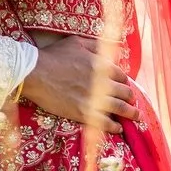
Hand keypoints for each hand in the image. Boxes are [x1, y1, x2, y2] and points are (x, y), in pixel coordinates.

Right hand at [20, 37, 136, 133]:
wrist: (35, 73)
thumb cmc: (54, 56)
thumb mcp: (77, 42)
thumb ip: (96, 45)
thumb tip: (112, 46)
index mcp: (102, 65)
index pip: (122, 75)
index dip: (123, 81)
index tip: (123, 86)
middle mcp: (103, 83)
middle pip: (125, 92)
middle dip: (130, 97)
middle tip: (132, 101)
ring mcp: (95, 99)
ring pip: (120, 108)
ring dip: (131, 113)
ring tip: (135, 116)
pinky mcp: (84, 113)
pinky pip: (105, 123)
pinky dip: (115, 126)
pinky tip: (118, 128)